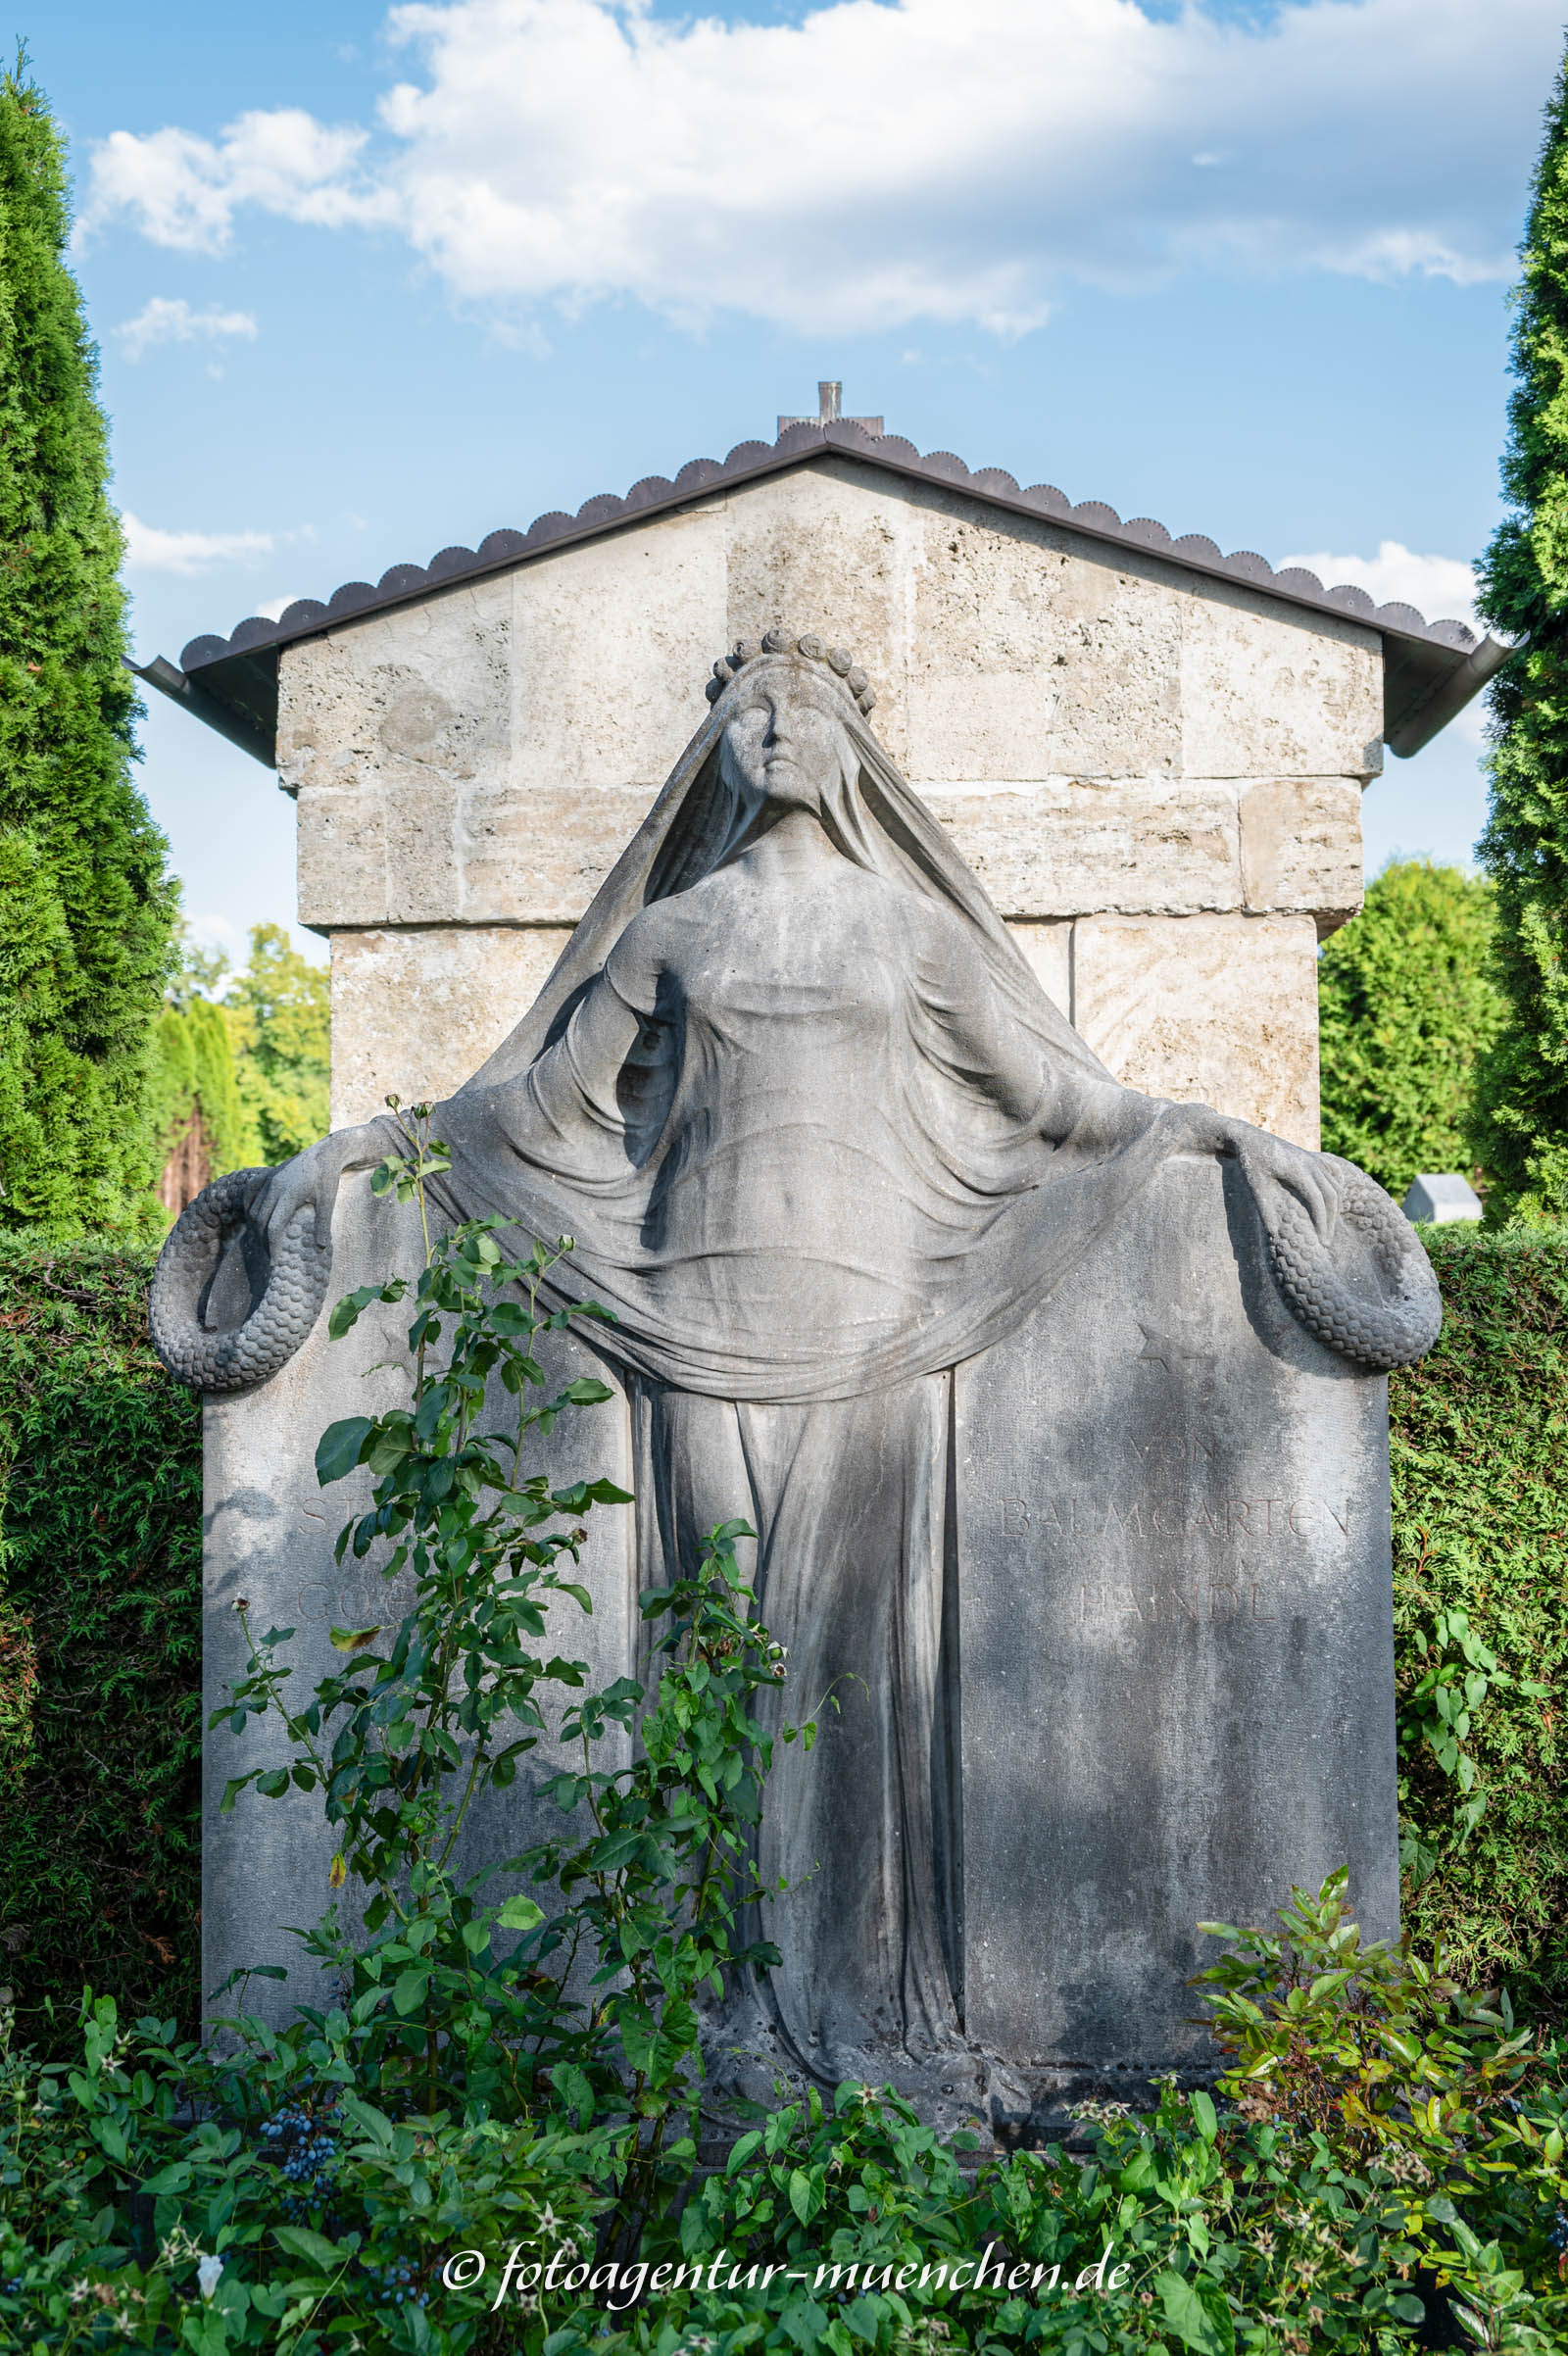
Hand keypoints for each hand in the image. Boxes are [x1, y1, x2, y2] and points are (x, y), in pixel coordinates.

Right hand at [249, 1135, 342, 1253]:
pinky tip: (252, 1218)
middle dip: (263, 1241)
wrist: (326, 1152)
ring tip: (264, 1241)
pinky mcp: (268, 1174)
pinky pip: (250, 1192)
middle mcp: (274, 1187)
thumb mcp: (328, 1201)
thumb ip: (323, 1224)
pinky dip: (248, 1206)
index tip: (275, 1260)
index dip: (271, 1246)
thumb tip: (321, 1248)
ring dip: (256, 1227)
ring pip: (253, 1209)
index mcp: (289, 1195)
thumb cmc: (328, 1177)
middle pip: (260, 1221)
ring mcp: (269, 1180)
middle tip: (270, 1256)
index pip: (272, 1227)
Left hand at [1234, 1125, 1338, 1250]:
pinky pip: (1334, 1174)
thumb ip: (1265, 1208)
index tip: (1322, 1241)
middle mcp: (1310, 1163)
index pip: (1318, 1199)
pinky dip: (1337, 1189)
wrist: (1250, 1138)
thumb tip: (1274, 1234)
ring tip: (1328, 1229)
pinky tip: (1334, 1204)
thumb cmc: (1250, 1163)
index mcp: (1297, 1170)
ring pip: (1335, 1186)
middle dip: (1331, 1220)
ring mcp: (1314, 1159)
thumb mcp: (1254, 1185)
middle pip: (1331, 1195)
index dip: (1322, 1221)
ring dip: (1335, 1208)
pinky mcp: (1313, 1158)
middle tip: (1327, 1242)